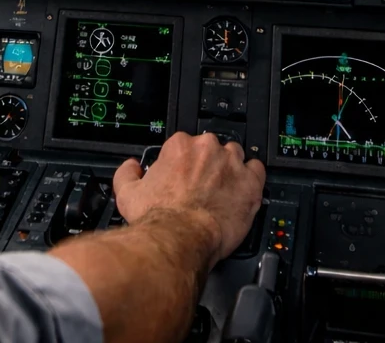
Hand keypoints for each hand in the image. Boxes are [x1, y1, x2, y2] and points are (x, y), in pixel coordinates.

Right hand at [111, 132, 265, 266]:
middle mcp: (207, 149)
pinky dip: (252, 178)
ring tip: (223, 191)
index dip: (185, 163)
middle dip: (207, 165)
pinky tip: (243, 191)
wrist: (179, 240)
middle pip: (211, 149)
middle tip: (202, 187)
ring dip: (230, 170)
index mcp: (180, 147)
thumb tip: (132, 167)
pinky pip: (257, 170)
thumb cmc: (158, 219)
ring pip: (235, 157)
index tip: (184, 177)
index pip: (186, 145)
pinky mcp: (250, 183)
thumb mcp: (127, 193)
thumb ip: (127, 173)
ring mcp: (231, 164)